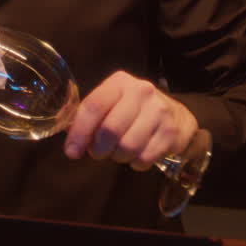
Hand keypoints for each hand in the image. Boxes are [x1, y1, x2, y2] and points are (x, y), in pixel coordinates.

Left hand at [63, 71, 197, 170]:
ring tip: (119, 152)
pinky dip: (135, 163)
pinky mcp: (170, 132)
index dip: (79, 132)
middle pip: (110, 130)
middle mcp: (141, 91)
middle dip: (99, 149)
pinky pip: (144, 158)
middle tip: (99, 153)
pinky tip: (137, 154)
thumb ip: (89, 117)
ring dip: (118, 157)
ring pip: (127, 147)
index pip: (94, 106)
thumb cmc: (134, 111)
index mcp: (119, 82)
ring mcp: (158, 111)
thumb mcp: (112, 104)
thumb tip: (69, 139)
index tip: (72, 152)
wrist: (176, 116)